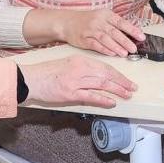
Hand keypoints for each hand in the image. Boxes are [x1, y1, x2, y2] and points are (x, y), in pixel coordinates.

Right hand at [19, 56, 136, 108]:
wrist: (31, 79)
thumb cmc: (48, 73)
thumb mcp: (68, 64)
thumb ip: (84, 69)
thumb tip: (100, 77)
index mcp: (80, 60)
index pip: (105, 66)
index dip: (118, 74)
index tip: (127, 79)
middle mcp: (80, 68)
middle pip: (107, 75)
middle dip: (122, 82)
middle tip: (132, 87)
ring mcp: (75, 81)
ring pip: (102, 84)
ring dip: (117, 90)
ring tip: (126, 95)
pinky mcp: (70, 93)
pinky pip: (91, 96)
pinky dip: (103, 99)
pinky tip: (111, 102)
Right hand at [59, 9, 144, 56]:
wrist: (67, 22)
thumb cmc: (88, 20)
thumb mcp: (102, 17)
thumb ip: (115, 25)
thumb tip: (132, 34)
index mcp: (106, 14)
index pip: (121, 22)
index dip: (132, 30)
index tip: (141, 37)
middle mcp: (98, 21)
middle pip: (114, 32)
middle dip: (125, 41)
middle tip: (134, 49)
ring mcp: (90, 30)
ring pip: (105, 39)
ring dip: (116, 47)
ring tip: (125, 53)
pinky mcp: (83, 39)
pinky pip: (95, 45)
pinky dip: (104, 49)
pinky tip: (112, 53)